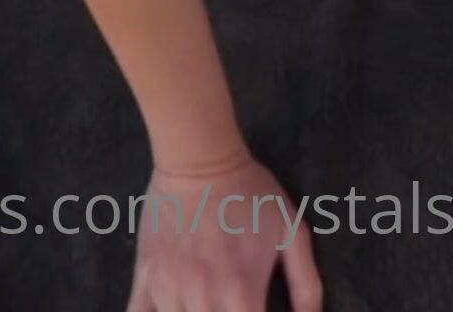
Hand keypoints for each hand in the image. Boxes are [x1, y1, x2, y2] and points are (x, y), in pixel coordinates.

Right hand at [126, 148, 323, 310]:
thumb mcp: (293, 233)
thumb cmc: (250, 194)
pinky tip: (172, 311)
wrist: (199, 157)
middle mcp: (204, 301)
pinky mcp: (145, 280)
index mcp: (242, 296)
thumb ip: (307, 287)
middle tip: (232, 308)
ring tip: (208, 307)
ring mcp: (168, 292)